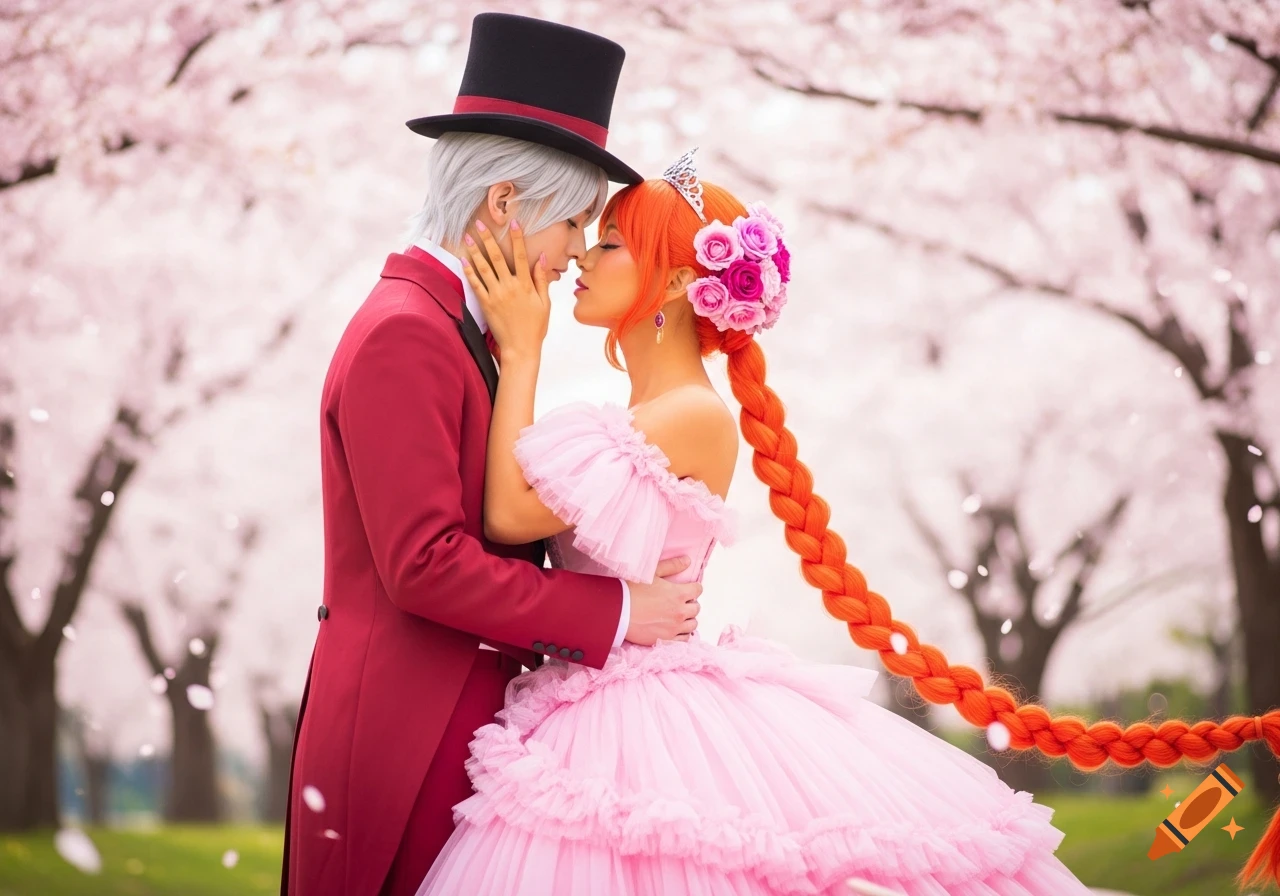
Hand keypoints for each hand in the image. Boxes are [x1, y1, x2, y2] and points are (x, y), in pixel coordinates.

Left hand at [461, 219, 548, 359]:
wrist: (520, 348)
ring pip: (483, 268)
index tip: (513, 222)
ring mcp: (496, 295)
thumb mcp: (545, 303)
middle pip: (497, 257)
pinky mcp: (486, 304)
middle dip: (488, 238)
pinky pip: (475, 284)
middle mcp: (510, 287)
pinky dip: (469, 271)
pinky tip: (464, 259)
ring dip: (475, 250)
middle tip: (479, 224)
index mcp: (525, 285)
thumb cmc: (536, 327)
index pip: (521, 256)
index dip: (517, 237)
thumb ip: (541, 279)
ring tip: (468, 236)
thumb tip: (541, 257)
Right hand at [624, 556, 701, 644]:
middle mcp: (680, 612)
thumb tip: (687, 560)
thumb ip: (672, 566)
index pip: (697, 590)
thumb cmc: (633, 590)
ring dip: (688, 618)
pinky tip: (675, 628)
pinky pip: (684, 639)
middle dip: (690, 603)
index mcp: (678, 594)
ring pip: (693, 624)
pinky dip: (682, 633)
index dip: (693, 588)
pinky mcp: (666, 639)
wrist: (617, 612)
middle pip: (696, 608)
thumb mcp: (652, 573)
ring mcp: (674, 627)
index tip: (687, 589)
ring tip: (677, 615)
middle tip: (679, 602)